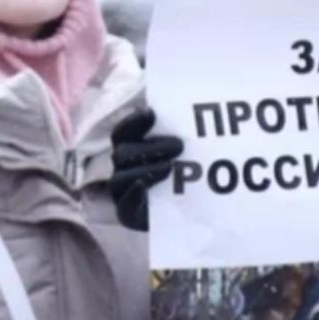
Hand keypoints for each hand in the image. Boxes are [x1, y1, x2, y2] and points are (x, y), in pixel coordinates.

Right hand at [110, 108, 183, 230]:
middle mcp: (123, 170)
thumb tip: (190, 103)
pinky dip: (132, 194)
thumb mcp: (189, 152)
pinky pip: (123, 207)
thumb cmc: (193, 176)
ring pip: (119, 178)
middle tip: (179, 145)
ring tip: (170, 167)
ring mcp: (123, 194)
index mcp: (130, 150)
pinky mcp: (130, 216)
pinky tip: (144, 186)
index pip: (123, 133)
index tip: (152, 113)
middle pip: (122, 154)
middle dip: (149, 147)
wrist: (199, 213)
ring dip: (145, 169)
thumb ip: (183, 133)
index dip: (133, 122)